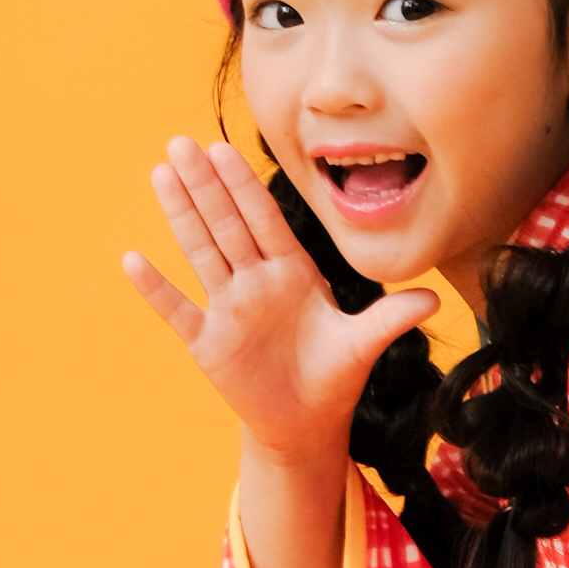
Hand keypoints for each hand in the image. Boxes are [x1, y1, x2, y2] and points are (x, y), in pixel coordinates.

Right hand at [120, 135, 434, 461]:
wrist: (306, 425)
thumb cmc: (334, 377)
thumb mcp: (363, 346)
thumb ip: (391, 319)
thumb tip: (435, 298)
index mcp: (292, 273)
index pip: (264, 221)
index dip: (244, 187)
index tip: (224, 149)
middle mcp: (256, 282)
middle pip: (226, 225)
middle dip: (205, 185)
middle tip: (181, 142)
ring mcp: (228, 308)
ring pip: (201, 252)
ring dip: (180, 215)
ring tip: (160, 174)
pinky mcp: (208, 342)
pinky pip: (178, 310)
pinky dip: (156, 288)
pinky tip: (133, 259)